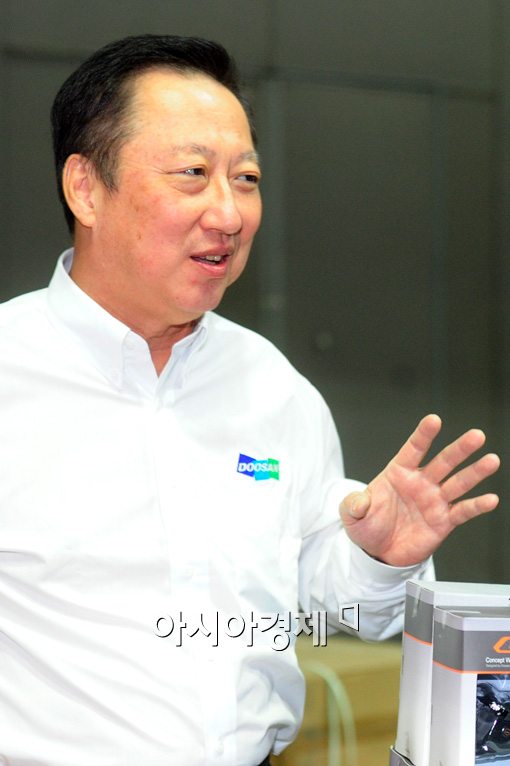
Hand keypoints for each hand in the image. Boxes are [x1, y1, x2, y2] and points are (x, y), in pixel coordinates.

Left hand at [339, 414, 499, 566]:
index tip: (434, 419)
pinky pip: (463, 511)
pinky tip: (491, 499)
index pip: (413, 449)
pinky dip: (477, 506)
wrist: (379, 553)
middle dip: (459, 449)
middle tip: (476, 435)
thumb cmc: (367, 527)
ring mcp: (434, 500)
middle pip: (443, 461)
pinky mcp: (444, 521)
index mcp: (398, 473)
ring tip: (491, 460)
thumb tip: (359, 502)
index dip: (423, 435)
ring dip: (475, 472)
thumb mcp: (352, 515)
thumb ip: (354, 505)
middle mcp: (420, 482)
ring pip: (458, 482)